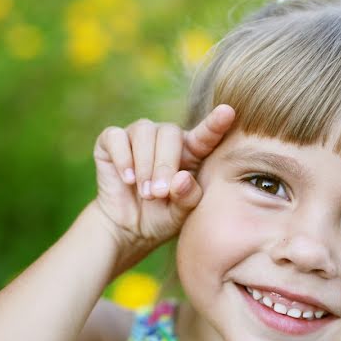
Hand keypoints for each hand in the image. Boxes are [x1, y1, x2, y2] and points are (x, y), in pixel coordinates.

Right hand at [91, 104, 235, 254]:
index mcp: (192, 151)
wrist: (129, 227)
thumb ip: (187, 197)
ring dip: (145, 164)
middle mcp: (166, 137)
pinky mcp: (113, 140)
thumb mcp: (181, 213)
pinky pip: (116, 137)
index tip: (228, 112)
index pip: (205, 134)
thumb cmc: (163, 216)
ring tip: (145, 193)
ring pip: (144, 132)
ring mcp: (139, 135)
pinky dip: (123, 158)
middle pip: (169, 133)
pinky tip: (128, 179)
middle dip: (164, 165)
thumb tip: (181, 178)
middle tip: (158, 194)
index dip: (215, 123)